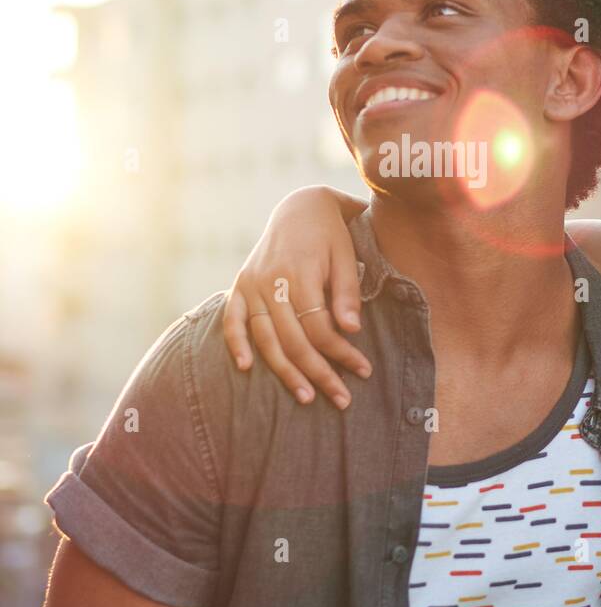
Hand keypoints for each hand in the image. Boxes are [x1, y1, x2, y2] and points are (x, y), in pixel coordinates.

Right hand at [222, 186, 369, 408]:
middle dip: (319, 373)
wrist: (299, 207)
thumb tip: (352, 331)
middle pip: (294, 340)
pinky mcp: (240, 285)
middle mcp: (271, 281)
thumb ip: (346, 293)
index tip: (363, 371)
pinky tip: (247, 368)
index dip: (341, 353)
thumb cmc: (329, 235)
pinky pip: (232, 320)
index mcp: (300, 272)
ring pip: (266, 338)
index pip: (320, 327)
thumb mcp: (345, 255)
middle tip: (341, 400)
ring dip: (285, 371)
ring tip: (306, 397)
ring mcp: (251, 284)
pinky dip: (236, 344)